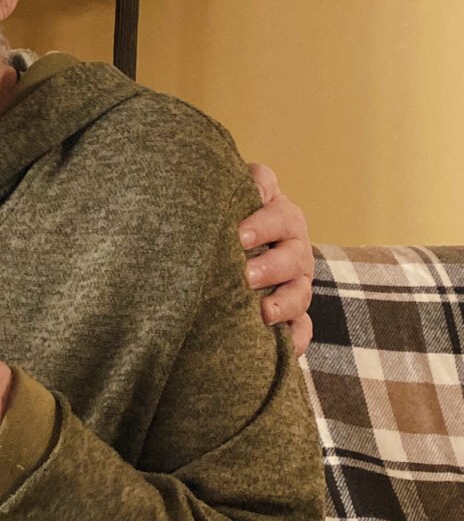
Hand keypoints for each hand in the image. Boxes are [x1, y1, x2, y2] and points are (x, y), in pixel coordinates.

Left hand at [242, 164, 313, 357]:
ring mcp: (295, 282)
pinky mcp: (293, 312)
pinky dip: (296, 338)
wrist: (232, 242)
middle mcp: (294, 249)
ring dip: (284, 303)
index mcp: (281, 216)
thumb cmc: (229, 214)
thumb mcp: (232, 193)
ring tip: (263, 312)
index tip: (239, 236)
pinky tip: (283, 346)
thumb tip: (217, 174)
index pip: (279, 215)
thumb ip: (232, 183)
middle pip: (293, 257)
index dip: (263, 224)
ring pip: (300, 294)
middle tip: (245, 275)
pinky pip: (303, 329)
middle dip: (270, 267)